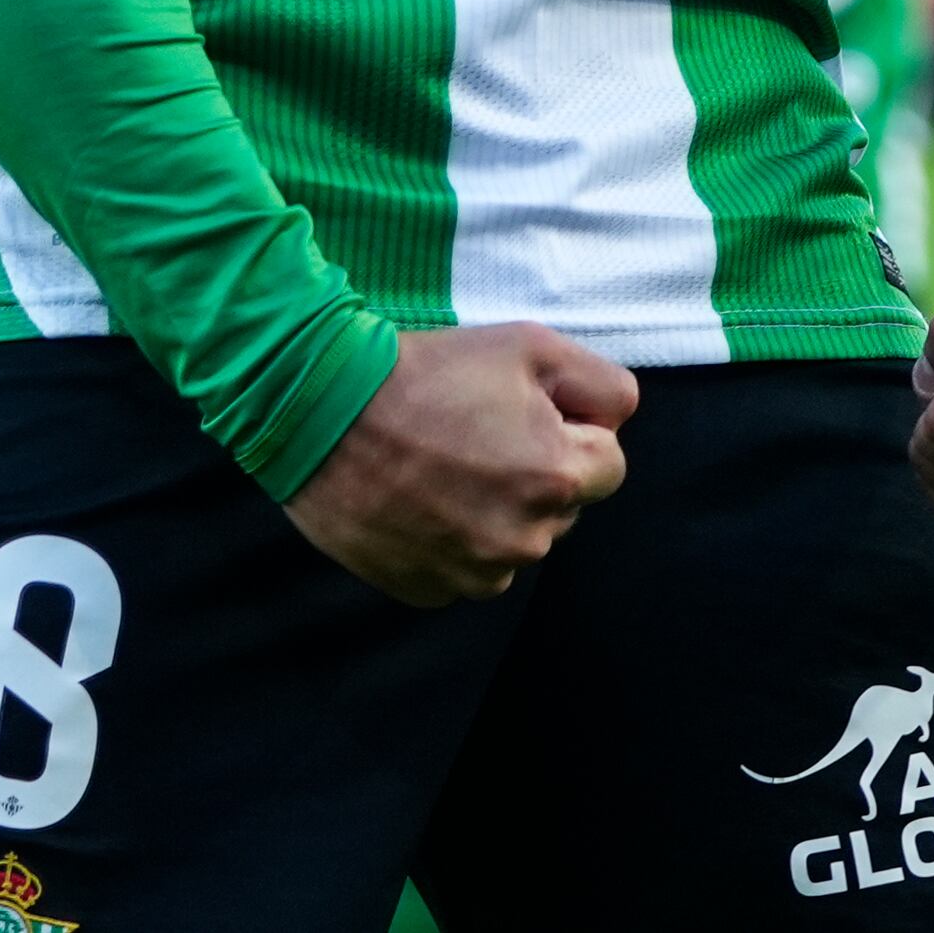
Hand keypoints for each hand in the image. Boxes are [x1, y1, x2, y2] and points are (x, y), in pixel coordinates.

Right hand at [282, 323, 635, 603]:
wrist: (318, 409)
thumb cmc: (423, 370)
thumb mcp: (527, 344)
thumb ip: (600, 383)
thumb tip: (615, 422)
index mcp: (558, 478)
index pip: (608, 465)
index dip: (571, 429)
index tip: (521, 410)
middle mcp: (525, 540)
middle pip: (559, 506)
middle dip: (533, 471)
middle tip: (471, 429)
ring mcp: (474, 573)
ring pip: (511, 540)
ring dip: (491, 509)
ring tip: (436, 462)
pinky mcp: (428, 590)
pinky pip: (462, 568)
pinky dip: (447, 538)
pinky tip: (414, 497)